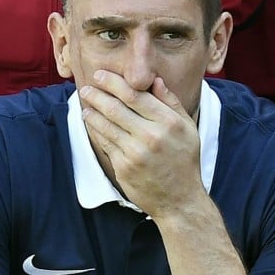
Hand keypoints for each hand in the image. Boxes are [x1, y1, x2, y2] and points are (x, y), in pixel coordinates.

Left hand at [79, 70, 202, 216]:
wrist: (180, 200)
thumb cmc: (184, 161)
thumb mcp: (188, 129)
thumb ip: (171, 103)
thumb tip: (155, 80)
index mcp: (169, 123)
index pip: (135, 95)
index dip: (114, 82)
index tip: (101, 75)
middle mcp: (152, 136)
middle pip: (116, 107)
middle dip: (97, 94)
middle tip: (87, 87)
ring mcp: (136, 153)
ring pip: (105, 124)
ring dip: (91, 110)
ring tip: (86, 102)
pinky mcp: (123, 167)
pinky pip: (104, 142)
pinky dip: (95, 129)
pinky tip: (91, 121)